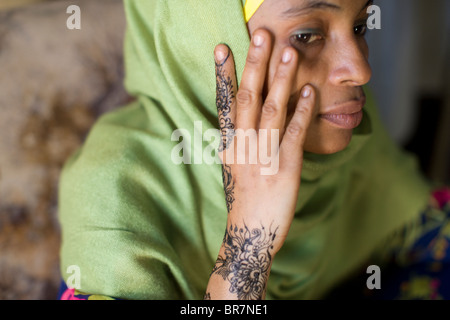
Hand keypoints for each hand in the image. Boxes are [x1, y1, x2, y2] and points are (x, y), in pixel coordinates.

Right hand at [205, 29, 315, 299]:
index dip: (223, 75)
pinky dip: (302, 111)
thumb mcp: (234, 167)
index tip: (222, 48)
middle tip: (262, 35)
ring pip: (272, 109)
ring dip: (281, 79)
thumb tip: (247, 117)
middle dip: (255, 64)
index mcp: (229, 144)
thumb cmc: (244, 201)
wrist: (249, 235)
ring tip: (289, 52)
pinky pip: (294, 133)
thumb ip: (239, 141)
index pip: (224, 103)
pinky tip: (309, 91)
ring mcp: (263, 155)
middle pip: (248, 98)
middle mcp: (243, 145)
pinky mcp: (285, 166)